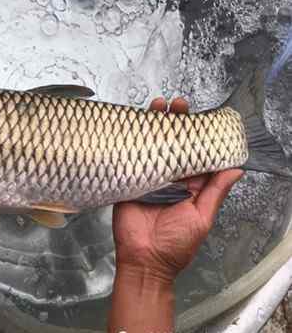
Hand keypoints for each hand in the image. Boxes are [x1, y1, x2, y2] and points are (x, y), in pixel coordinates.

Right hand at [113, 98, 243, 280]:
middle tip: (178, 106)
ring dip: (154, 127)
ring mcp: (148, 178)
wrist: (145, 260)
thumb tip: (236, 170)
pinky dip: (131, 144)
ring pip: (152, 148)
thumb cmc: (176, 245)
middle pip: (172, 145)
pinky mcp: (130, 182)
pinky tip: (134, 127)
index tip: (200, 117)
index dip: (197, 135)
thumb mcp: (201, 218)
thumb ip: (216, 192)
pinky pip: (131, 160)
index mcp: (190, 186)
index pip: (195, 154)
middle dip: (175, 124)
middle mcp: (169, 178)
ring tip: (158, 107)